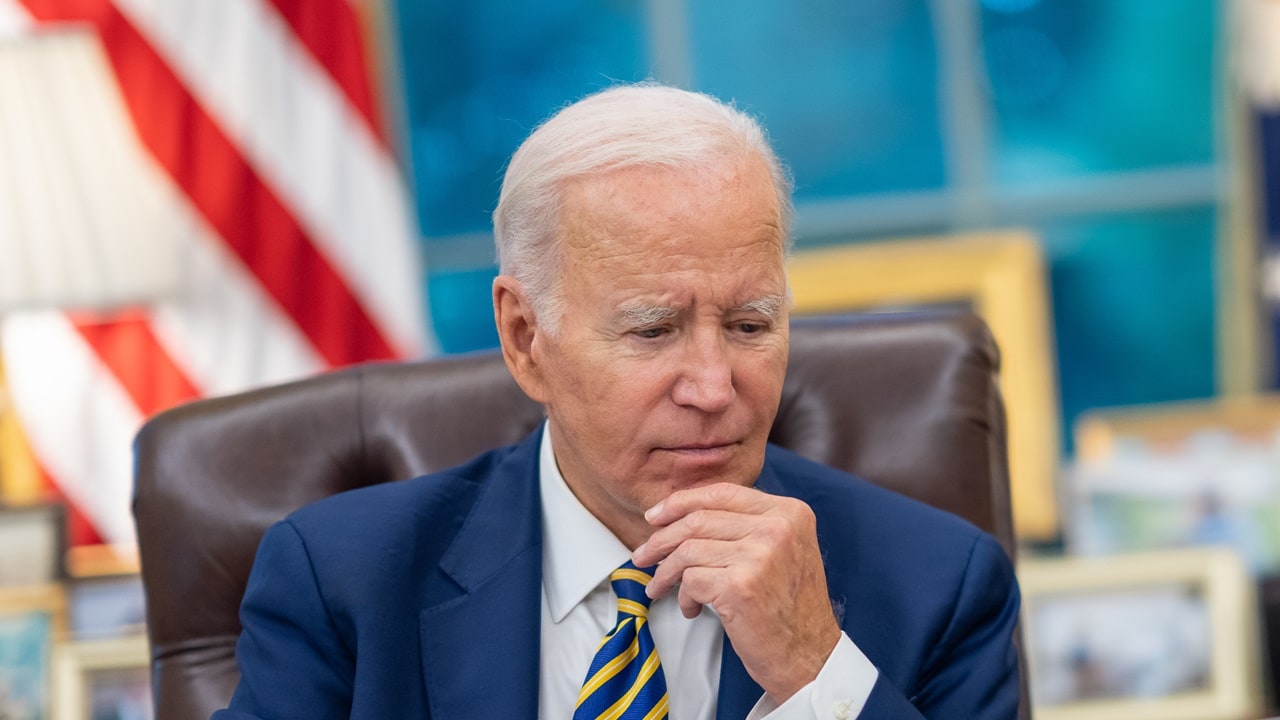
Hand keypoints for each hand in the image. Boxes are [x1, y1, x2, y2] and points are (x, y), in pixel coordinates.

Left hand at [631, 483, 841, 702]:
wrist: (810, 657)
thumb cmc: (789, 608)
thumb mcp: (783, 551)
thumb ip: (746, 525)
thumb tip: (681, 513)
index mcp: (789, 512)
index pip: (722, 492)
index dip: (681, 502)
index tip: (655, 516)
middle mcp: (778, 527)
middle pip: (698, 519)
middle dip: (661, 539)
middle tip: (642, 555)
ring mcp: (761, 555)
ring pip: (688, 550)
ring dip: (665, 572)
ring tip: (659, 587)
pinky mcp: (741, 586)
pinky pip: (690, 580)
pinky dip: (683, 596)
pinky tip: (691, 608)